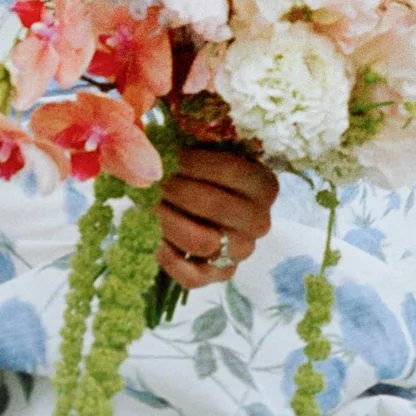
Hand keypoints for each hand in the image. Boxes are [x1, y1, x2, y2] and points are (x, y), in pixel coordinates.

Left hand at [156, 147, 278, 289]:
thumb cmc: (206, 174)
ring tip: (150, 205)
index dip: (193, 162)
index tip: (168, 154)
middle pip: (213, 205)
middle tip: (152, 180)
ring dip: (167, 220)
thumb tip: (158, 139)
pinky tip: (155, 239)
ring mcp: (242, 251)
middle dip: (175, 189)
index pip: (231, 171)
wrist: (207, 211)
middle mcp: (260, 221)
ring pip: (200, 241)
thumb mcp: (209, 151)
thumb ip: (193, 142)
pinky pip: (191, 276)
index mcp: (264, 186)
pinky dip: (168, 259)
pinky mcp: (221, 276)